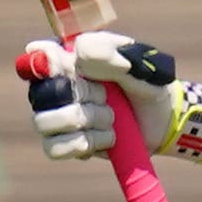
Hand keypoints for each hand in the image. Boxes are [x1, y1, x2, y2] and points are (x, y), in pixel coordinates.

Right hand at [17, 32, 201, 163]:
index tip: (72, 68)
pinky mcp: (63, 145)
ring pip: (46, 122)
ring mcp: (56, 116)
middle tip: (107, 95)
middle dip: (82, 95)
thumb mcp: (137, 60)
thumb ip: (110, 53)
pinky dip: (86, 144)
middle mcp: (55, 86)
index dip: (48, 64)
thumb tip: (77, 54)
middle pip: (44, 92)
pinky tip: (108, 137)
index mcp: (68, 58)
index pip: (38, 57)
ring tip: (112, 118)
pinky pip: (55, 148)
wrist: (162, 117)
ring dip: (87, 120)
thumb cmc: (146, 81)